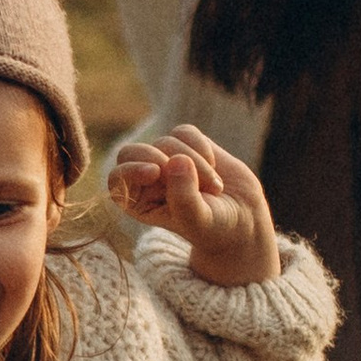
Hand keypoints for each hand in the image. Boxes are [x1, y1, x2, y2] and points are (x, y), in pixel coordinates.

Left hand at [106, 122, 282, 287]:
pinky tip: (214, 167)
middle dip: (158, 157)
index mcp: (137, 202)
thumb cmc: (213, 227)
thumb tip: (177, 159)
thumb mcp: (197, 220)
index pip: (117, 179)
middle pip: (132, 152)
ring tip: (214, 188)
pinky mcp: (186, 143)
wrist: (243, 219)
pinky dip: (201, 147)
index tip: (154, 172)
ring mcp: (166, 158)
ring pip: (166, 143)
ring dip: (195, 163)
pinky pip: (184, 132)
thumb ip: (184, 197)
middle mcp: (146, 179)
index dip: (130, 170)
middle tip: (186, 170)